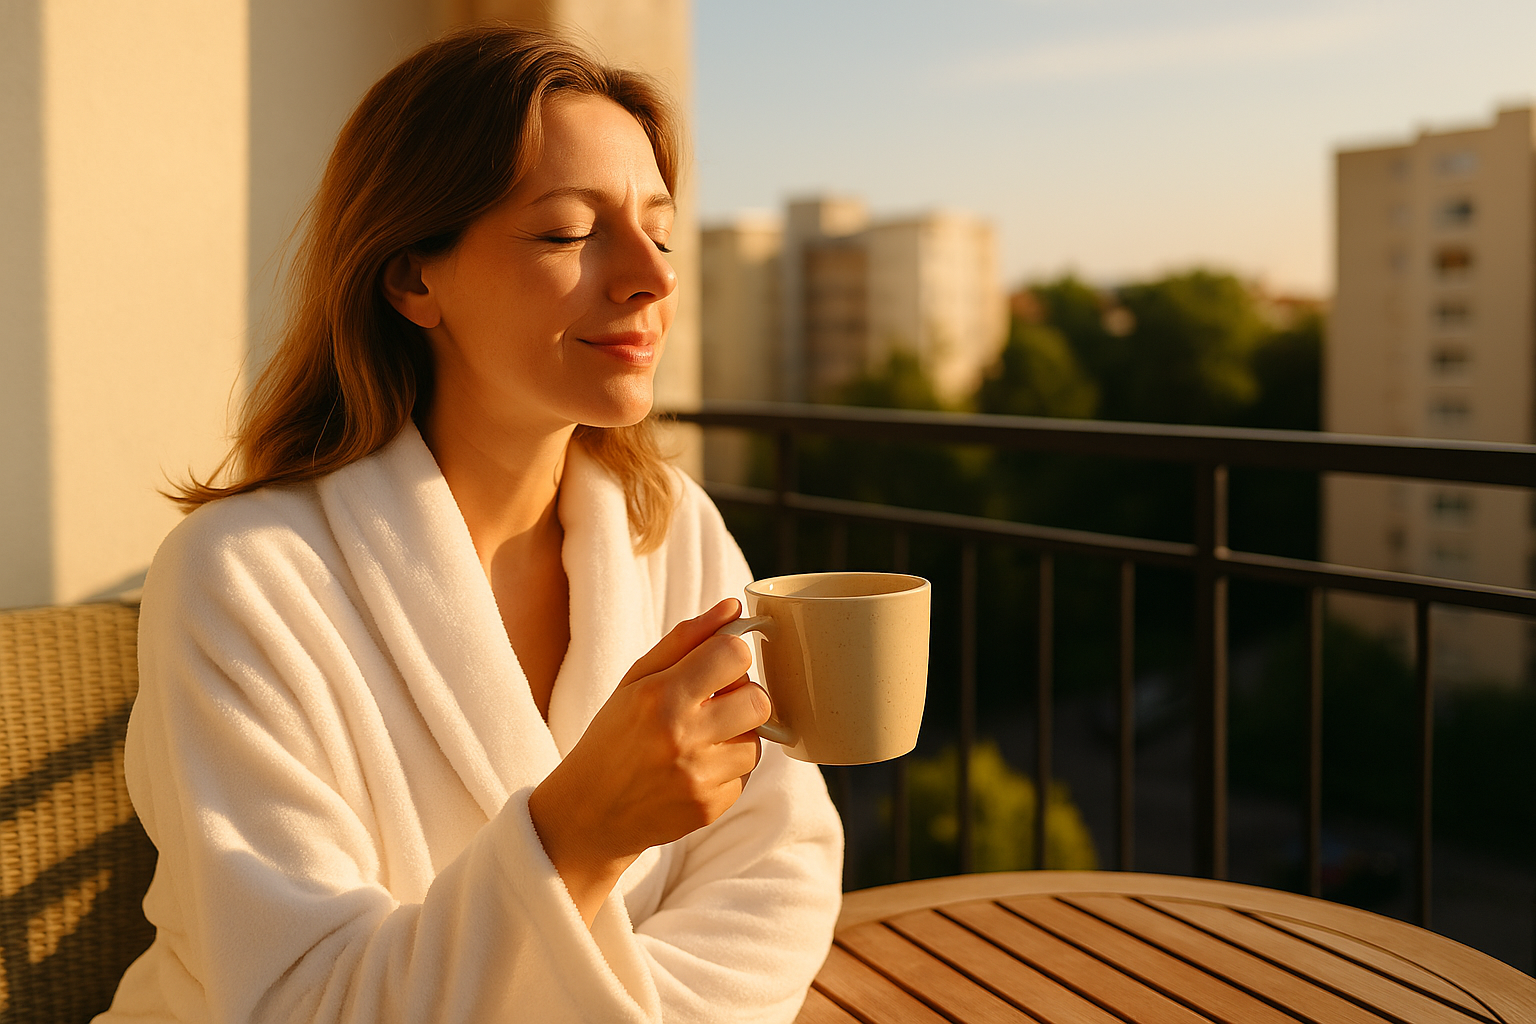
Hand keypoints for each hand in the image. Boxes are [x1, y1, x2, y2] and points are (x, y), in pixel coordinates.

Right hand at [528, 598, 769, 924]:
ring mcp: (699, 778)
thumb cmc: (613, 735)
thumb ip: (687, 639)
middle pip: (759, 700)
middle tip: (712, 703)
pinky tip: (694, 768)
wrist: (588, 812)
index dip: (731, 656)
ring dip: (737, 734)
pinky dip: (727, 767)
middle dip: (742, 696)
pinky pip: (745, 774)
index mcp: (661, 696)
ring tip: (700, 739)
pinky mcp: (711, 808)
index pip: (735, 655)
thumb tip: (733, 608)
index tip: (715, 666)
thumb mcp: (636, 679)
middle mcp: (683, 737)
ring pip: (757, 740)